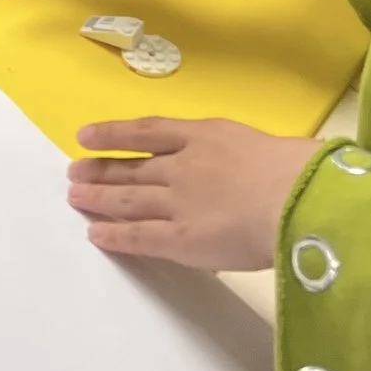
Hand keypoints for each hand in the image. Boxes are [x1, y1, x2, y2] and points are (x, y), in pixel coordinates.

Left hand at [67, 118, 320, 271]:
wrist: (296, 197)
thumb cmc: (296, 171)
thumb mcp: (260, 145)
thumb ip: (236, 155)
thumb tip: (234, 170)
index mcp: (204, 136)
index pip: (149, 131)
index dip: (115, 133)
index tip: (87, 135)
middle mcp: (183, 166)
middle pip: (133, 167)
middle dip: (102, 169)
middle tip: (73, 170)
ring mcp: (178, 201)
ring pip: (129, 198)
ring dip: (99, 197)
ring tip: (74, 195)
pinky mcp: (180, 239)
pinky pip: (140, 236)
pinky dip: (115, 235)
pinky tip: (95, 234)